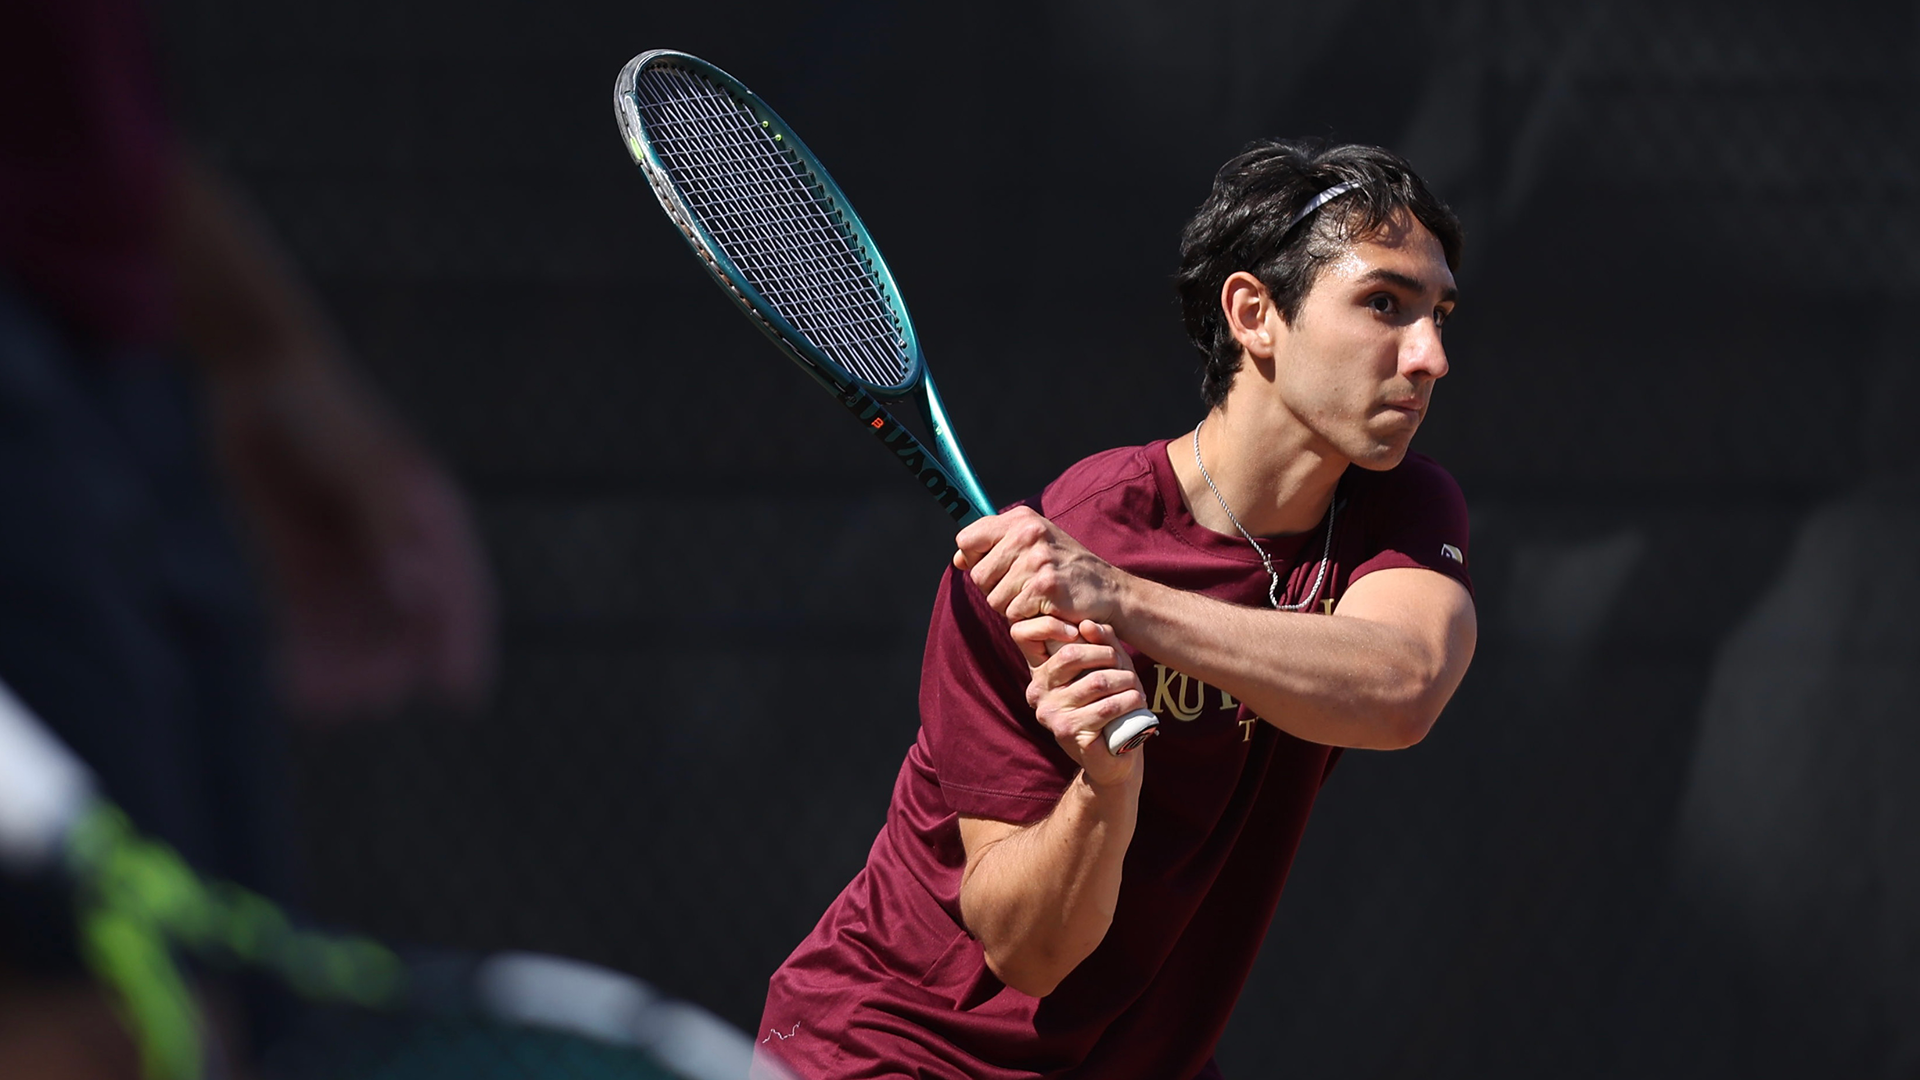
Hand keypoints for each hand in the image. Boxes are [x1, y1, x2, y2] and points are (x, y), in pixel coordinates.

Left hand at [208, 356, 494, 720]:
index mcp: (433, 520)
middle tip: (364, 702)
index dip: (463, 644)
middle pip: (407, 627)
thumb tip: (417, 597)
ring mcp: (350, 560)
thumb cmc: (324, 411)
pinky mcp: (302, 567)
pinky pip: (309, 626)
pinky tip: (289, 687)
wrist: (257, 378)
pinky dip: (304, 658)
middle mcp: (398, 548)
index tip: (459, 693)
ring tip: (315, 703)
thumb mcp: (363, 466)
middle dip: (389, 666)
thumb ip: (391, 530)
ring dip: (343, 672)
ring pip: (357, 636)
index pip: (461, 594)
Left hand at [954, 507, 1124, 624]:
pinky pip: (1013, 614)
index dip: (975, 559)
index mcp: (1022, 520)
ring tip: (1037, 598)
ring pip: (994, 598)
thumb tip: (957, 559)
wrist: (1111, 592)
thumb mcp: (1034, 545)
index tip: (996, 567)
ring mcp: (1037, 561)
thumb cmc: (1067, 570)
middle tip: (1024, 588)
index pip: (967, 539)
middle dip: (995, 590)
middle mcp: (1028, 535)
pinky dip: (1027, 618)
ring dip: (1012, 607)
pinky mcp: (1044, 588)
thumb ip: (994, 547)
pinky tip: (1047, 608)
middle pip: (978, 575)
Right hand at [1009, 618, 1145, 786]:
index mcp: (1042, 676)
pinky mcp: (1069, 733)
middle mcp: (1039, 694)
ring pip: (1097, 682)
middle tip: (1129, 674)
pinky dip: (1129, 703)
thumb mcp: (1107, 670)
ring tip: (1137, 693)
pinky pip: (1106, 708)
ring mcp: (1052, 715)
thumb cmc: (1110, 710)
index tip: (1115, 655)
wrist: (1113, 760)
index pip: (1065, 646)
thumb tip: (1088, 623)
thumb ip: (1101, 643)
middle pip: (1076, 657)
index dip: (1094, 644)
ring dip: (1127, 684)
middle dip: (1111, 660)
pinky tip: (1137, 706)